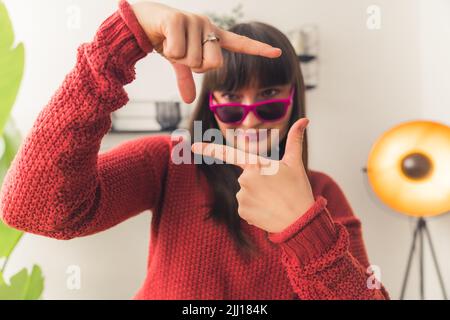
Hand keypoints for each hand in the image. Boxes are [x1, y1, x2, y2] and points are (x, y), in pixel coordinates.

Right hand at [131, 1, 281, 103]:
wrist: (141, 21)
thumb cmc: (165, 39)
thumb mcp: (178, 62)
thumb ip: (186, 79)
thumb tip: (189, 101)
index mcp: (213, 36)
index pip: (240, 44)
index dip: (258, 49)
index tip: (277, 53)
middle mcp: (208, 26)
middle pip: (213, 64)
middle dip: (194, 67)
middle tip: (181, 54)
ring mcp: (194, 21)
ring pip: (193, 60)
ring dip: (178, 58)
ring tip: (170, 43)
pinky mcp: (178, 19)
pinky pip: (177, 51)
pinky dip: (167, 51)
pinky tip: (162, 38)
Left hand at [191, 118, 314, 232]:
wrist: (300, 222)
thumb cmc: (298, 190)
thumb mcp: (296, 163)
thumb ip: (295, 140)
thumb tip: (304, 120)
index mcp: (256, 165)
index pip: (230, 154)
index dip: (210, 150)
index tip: (193, 146)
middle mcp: (245, 180)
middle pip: (246, 177)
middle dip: (259, 182)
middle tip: (276, 190)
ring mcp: (242, 197)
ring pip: (245, 193)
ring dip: (257, 196)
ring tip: (274, 201)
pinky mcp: (242, 212)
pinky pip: (245, 206)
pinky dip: (255, 209)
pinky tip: (268, 211)